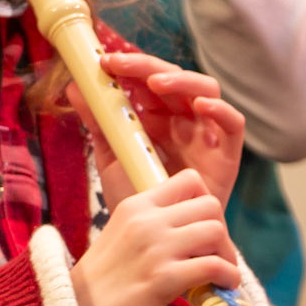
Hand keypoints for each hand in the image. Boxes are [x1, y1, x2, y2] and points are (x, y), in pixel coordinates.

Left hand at [65, 49, 244, 210]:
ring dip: (182, 81)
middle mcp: (183, 120)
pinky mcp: (227, 155)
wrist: (157, 243)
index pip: (148, 80)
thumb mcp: (113, 157)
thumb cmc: (140, 199)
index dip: (129, 67)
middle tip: (121, 64)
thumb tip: (73, 87)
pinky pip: (233, 124)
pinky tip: (201, 106)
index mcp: (158, 117)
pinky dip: (221, 110)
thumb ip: (98, 123)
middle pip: (175, 79)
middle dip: (147, 67)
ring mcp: (206, 134)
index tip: (104, 62)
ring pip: (206, 91)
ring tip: (156, 83)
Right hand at [70, 168, 241, 305]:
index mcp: (135, 206)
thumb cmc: (94, 287)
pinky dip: (229, 277)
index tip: (201, 229)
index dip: (205, 203)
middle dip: (221, 231)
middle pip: (210, 205)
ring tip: (221, 273)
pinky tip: (224, 287)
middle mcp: (147, 220)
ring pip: (216, 232)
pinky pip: (215, 267)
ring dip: (227, 255)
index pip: (189, 180)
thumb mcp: (117, 239)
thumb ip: (148, 229)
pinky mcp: (163, 278)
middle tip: (215, 255)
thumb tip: (185, 236)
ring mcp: (156, 248)